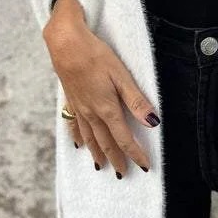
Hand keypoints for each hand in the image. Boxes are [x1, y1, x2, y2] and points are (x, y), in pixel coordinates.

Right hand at [43, 0, 159, 176]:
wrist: (65, 43)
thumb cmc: (95, 55)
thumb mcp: (121, 75)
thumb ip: (136, 100)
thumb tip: (152, 123)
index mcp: (107, 108)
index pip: (124, 138)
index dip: (135, 154)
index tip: (144, 167)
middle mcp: (92, 113)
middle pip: (106, 142)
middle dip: (116, 159)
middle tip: (123, 174)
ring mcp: (79, 107)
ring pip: (90, 137)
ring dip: (97, 153)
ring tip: (102, 166)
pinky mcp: (71, 99)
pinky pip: (74, 125)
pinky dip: (78, 137)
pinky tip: (79, 144)